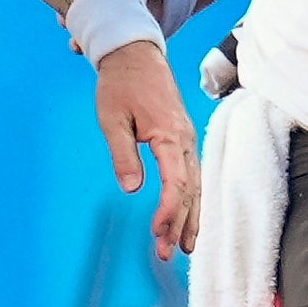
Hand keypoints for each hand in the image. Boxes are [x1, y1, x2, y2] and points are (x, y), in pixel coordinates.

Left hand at [95, 40, 200, 258]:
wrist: (134, 53)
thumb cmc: (121, 83)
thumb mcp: (112, 119)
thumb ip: (124, 155)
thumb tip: (132, 189)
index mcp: (169, 135)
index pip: (176, 183)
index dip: (169, 211)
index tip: (157, 232)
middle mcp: (185, 139)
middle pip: (190, 190)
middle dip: (180, 224)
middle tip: (168, 253)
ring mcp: (187, 139)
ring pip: (196, 185)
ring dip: (190, 216)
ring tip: (184, 246)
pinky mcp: (183, 138)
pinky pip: (193, 174)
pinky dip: (191, 199)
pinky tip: (188, 216)